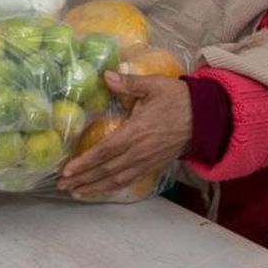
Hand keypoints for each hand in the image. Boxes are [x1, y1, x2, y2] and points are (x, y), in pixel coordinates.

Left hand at [57, 71, 191, 198]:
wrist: (206, 118)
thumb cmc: (178, 99)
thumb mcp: (154, 85)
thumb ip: (129, 83)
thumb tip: (106, 75)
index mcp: (136, 132)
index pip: (105, 151)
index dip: (85, 162)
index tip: (67, 170)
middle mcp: (138, 152)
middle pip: (106, 170)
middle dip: (82, 179)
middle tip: (61, 185)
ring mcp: (146, 161)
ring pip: (116, 179)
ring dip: (94, 187)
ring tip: (74, 192)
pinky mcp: (152, 166)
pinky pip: (128, 180)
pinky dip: (111, 187)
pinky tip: (99, 189)